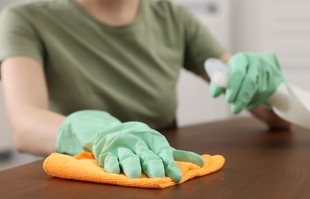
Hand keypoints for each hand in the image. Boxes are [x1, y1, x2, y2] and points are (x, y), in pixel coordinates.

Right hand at [57, 110, 203, 182]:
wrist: (113, 131)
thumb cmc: (143, 142)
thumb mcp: (160, 146)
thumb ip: (179, 155)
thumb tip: (202, 163)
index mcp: (154, 140)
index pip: (163, 153)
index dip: (170, 165)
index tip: (176, 177)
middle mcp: (139, 142)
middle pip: (147, 156)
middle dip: (152, 165)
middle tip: (157, 176)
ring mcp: (123, 147)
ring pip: (128, 157)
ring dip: (131, 165)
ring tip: (135, 176)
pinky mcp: (107, 152)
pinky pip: (110, 158)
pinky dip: (112, 163)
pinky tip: (115, 169)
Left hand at [210, 52, 283, 113]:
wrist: (263, 67)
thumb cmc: (240, 73)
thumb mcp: (228, 73)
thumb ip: (220, 81)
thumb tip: (215, 93)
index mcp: (242, 58)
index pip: (238, 72)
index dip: (233, 87)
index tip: (227, 99)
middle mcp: (257, 61)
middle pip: (249, 82)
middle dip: (241, 98)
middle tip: (233, 109)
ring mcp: (269, 69)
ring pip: (258, 90)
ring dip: (248, 101)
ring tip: (239, 105)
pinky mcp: (277, 79)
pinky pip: (267, 94)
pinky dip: (257, 101)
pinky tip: (250, 103)